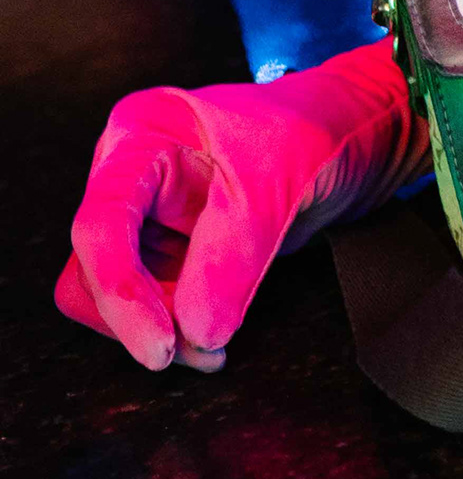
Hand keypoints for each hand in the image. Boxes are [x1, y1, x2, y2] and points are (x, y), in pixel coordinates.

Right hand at [54, 38, 425, 373]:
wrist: (355, 138)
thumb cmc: (312, 131)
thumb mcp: (273, 186)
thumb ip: (229, 259)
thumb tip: (193, 332)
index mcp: (141, 137)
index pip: (100, 225)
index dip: (119, 293)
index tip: (160, 346)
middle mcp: (131, 176)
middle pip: (92, 272)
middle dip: (140, 318)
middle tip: (196, 348)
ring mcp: (148, 216)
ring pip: (116, 300)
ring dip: (161, 333)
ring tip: (214, 346)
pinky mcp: (170, 251)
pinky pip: (152, 307)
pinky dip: (178, 331)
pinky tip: (215, 338)